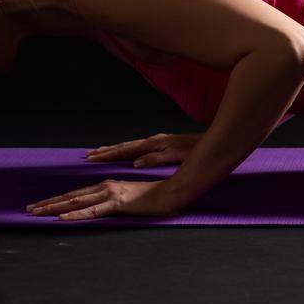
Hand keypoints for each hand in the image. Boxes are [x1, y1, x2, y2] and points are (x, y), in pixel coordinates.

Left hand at [25, 177, 188, 220]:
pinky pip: (92, 211)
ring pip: (76, 201)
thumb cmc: (155, 197)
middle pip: (71, 196)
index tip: (40, 204)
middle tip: (28, 209)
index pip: (77, 194)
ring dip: (54, 207)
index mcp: (107, 186)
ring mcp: (111, 194)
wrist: (173, 193)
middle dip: (48, 203)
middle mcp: (106, 187)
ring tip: (36, 212)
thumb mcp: (130, 199)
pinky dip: (75, 214)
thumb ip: (115, 202)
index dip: (57, 199)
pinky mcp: (117, 203)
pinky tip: (61, 218)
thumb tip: (104, 208)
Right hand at [85, 132, 202, 167]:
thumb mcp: (178, 155)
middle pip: (125, 146)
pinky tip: (125, 153)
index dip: (109, 155)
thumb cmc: (198, 149)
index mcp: (155, 144)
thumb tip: (135, 163)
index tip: (92, 158)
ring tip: (100, 152)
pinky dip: (127, 149)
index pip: (126, 150)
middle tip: (88, 155)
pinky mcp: (163, 143)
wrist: (214, 141)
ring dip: (115, 149)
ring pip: (131, 145)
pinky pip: (139, 146)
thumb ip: (156, 158)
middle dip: (107, 151)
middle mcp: (154, 140)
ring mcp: (158, 141)